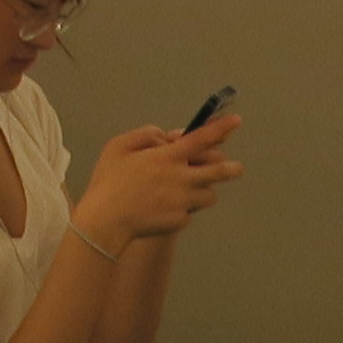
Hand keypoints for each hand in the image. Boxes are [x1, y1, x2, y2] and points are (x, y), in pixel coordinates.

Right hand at [76, 120, 239, 247]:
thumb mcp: (118, 146)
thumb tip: (166, 137)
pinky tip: (165, 209)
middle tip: (237, 168)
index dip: (220, 128)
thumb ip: (146, 135)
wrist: (106, 222)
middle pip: (219, 171)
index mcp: (166, 157)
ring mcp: (183, 201)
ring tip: (191, 191)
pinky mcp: (180, 221)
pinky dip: (184, 209)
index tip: (236, 120)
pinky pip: (190, 212)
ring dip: (204, 190)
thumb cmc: (108, 181)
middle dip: (232, 168)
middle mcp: (180, 178)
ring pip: (209, 195)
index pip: (200, 138)